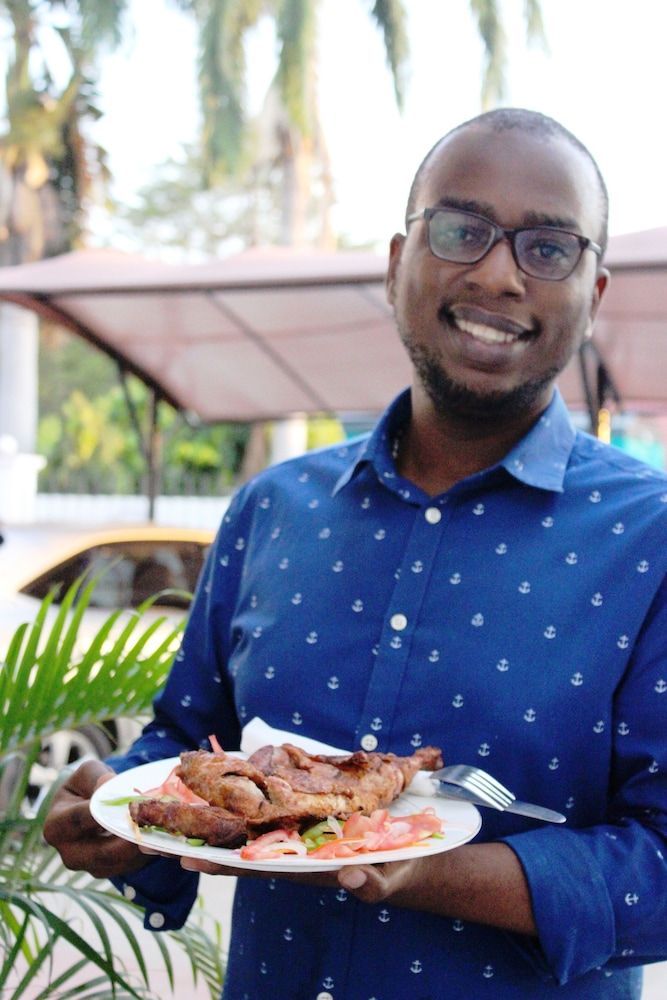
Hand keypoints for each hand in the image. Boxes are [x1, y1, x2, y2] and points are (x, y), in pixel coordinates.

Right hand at [43, 760, 149, 879]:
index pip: (80, 820)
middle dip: (130, 836)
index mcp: (55, 827)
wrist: (90, 808)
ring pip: (121, 861)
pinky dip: (148, 850)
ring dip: (143, 845)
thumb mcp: (87, 774)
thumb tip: (108, 784)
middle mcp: (69, 853)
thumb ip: (96, 777)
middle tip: (153, 820)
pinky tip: (160, 833)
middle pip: (102, 852)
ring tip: (161, 826)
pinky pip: (131, 865)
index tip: (127, 802)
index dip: (103, 811)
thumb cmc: (86, 787)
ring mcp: (90, 867)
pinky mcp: (110, 872)